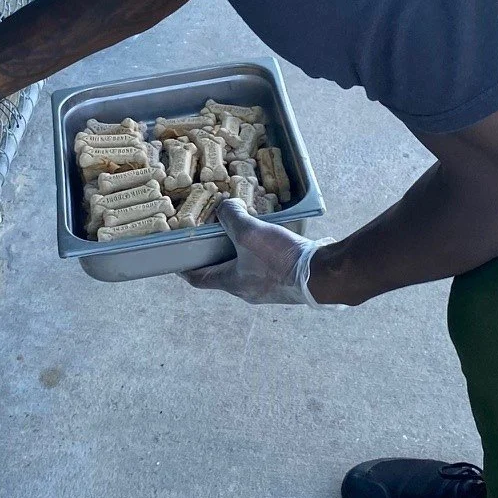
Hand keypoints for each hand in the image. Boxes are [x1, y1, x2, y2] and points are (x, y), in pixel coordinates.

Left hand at [185, 200, 344, 306]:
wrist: (321, 275)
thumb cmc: (279, 259)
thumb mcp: (249, 232)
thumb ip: (231, 216)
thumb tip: (225, 206)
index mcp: (232, 283)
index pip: (199, 279)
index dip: (185, 269)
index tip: (176, 259)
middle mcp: (247, 291)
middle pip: (222, 273)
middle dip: (215, 256)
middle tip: (210, 236)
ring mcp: (267, 289)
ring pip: (244, 269)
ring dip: (239, 253)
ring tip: (240, 232)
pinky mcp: (285, 283)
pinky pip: (264, 267)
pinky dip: (259, 253)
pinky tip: (267, 238)